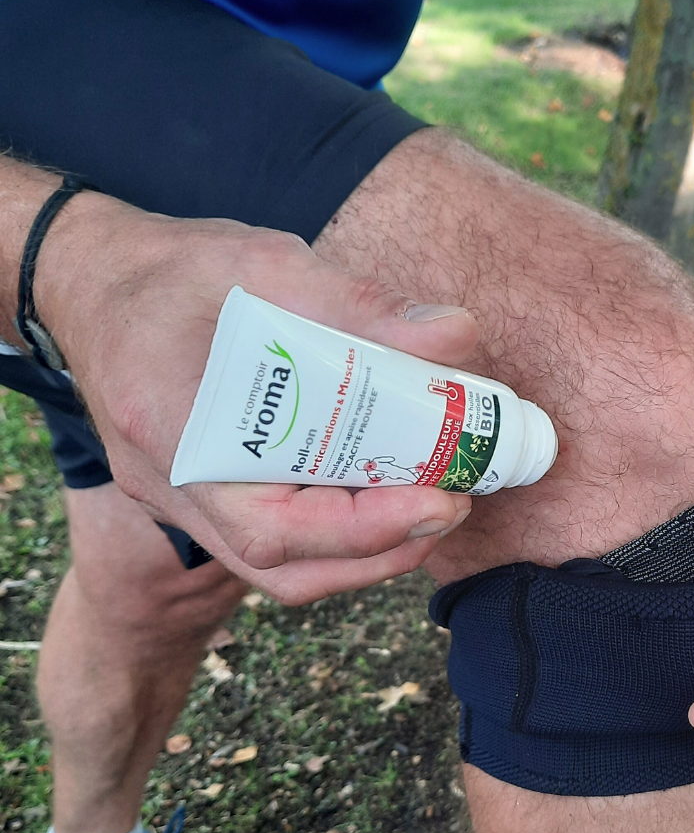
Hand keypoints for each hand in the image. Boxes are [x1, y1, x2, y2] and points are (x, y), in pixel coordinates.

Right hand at [36, 191, 480, 604]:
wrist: (97, 282)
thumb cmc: (176, 269)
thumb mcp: (266, 264)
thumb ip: (360, 303)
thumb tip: (457, 337)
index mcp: (174, 431)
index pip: (271, 524)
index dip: (365, 528)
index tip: (441, 501)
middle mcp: (173, 486)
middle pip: (281, 566)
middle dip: (380, 550)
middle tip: (453, 503)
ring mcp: (182, 501)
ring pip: (278, 568)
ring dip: (364, 552)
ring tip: (430, 504)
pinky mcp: (201, 498)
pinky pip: (271, 541)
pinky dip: (336, 534)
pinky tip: (380, 489)